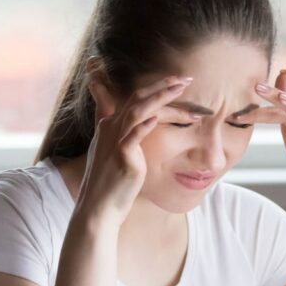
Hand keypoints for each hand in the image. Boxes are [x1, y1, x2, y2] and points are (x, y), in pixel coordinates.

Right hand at [78, 73, 192, 225]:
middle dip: (162, 86)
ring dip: (161, 98)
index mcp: (110, 125)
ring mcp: (115, 141)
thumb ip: (129, 137)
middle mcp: (110, 128)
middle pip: (137, 98)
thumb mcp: (118, 154)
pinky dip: (143, 126)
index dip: (155, 87)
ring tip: (181, 89)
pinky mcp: (121, 157)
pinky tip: (156, 118)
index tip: (175, 81)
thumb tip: (147, 126)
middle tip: (186, 79)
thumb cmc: (113, 183)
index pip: (134, 98)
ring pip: (137, 111)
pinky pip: (132, 137)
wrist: (100, 207)